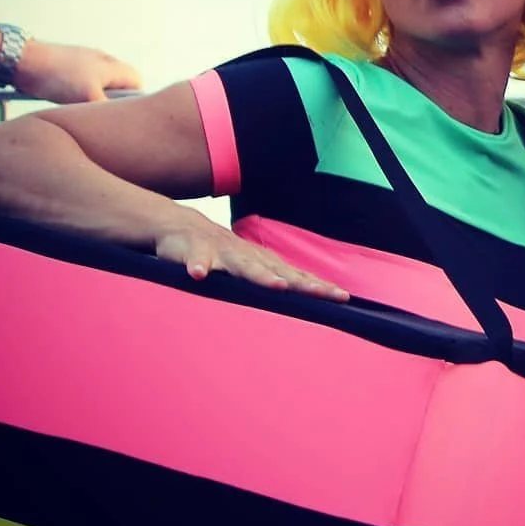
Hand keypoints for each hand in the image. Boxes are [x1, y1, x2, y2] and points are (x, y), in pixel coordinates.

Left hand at [14, 40, 141, 103]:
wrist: (22, 59)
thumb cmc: (58, 76)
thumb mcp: (89, 97)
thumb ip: (110, 109)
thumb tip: (122, 121)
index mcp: (114, 66)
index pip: (138, 84)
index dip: (133, 100)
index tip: (120, 114)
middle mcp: (103, 60)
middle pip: (119, 85)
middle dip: (111, 101)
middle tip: (97, 112)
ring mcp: (85, 60)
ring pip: (100, 84)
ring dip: (93, 98)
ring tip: (78, 106)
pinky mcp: (68, 63)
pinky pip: (82, 82)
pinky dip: (77, 93)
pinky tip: (63, 98)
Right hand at [155, 214, 350, 302]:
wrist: (182, 227)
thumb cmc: (224, 255)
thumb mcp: (250, 268)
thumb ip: (274, 280)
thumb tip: (306, 297)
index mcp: (263, 262)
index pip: (297, 276)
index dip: (318, 287)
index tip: (342, 298)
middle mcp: (248, 256)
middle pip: (278, 271)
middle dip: (300, 283)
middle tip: (320, 293)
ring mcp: (223, 253)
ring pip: (243, 265)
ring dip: (259, 275)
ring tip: (277, 286)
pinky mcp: (194, 251)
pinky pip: (196, 260)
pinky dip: (197, 265)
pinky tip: (198, 274)